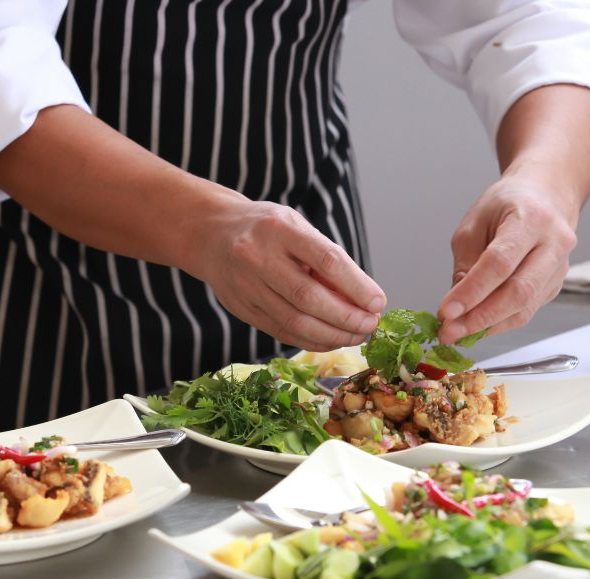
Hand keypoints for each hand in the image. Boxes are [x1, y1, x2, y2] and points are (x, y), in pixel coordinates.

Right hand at [191, 200, 385, 351]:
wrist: (211, 234)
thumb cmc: (266, 229)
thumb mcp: (296, 226)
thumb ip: (325, 257)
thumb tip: (363, 298)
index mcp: (280, 228)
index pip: (325, 260)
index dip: (356, 286)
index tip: (378, 303)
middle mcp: (258, 256)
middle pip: (309, 297)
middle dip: (346, 317)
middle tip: (371, 325)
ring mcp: (246, 285)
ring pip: (294, 321)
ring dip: (333, 335)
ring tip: (357, 335)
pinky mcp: (241, 308)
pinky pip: (281, 332)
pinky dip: (312, 340)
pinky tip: (332, 340)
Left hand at [436, 175, 578, 343]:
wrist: (546, 195)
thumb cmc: (508, 204)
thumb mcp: (475, 222)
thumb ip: (466, 262)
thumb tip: (457, 304)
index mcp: (531, 219)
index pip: (500, 263)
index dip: (472, 291)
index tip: (446, 312)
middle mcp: (554, 243)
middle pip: (519, 291)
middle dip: (480, 318)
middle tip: (450, 332)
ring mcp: (560, 267)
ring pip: (525, 307)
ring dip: (488, 326)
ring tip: (457, 332)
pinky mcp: (556, 284)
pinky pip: (527, 310)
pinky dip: (500, 322)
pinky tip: (477, 325)